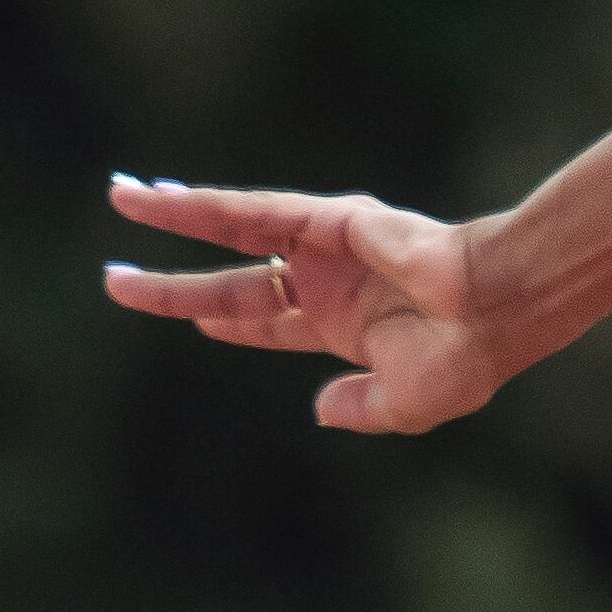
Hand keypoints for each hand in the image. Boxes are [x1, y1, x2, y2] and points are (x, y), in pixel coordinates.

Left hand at [100, 177, 502, 432]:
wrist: (496, 306)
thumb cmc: (464, 358)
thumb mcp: (406, 404)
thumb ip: (360, 409)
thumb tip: (319, 411)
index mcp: (349, 328)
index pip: (272, 322)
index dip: (231, 320)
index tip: (197, 318)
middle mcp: (330, 283)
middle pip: (235, 282)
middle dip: (174, 285)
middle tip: (116, 280)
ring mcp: (324, 248)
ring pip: (231, 230)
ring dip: (172, 217)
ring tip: (118, 200)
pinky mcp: (324, 219)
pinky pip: (249, 211)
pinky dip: (201, 205)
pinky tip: (156, 200)